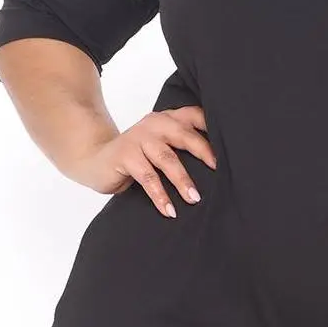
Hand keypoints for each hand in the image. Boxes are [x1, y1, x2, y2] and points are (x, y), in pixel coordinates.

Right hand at [71, 104, 214, 214]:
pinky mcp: (125, 155)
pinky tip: (169, 210)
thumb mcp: (161, 148)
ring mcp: (139, 137)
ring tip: (194, 199)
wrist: (96, 160)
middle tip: (220, 172)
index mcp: (168, 118)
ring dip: (183, 180)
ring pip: (167, 158)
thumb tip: (220, 169)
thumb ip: (182, 149)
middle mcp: (155, 123)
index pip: (195, 116)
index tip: (232, 146)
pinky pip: (147, 177)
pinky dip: (160, 195)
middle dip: (204, 153)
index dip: (213, 128)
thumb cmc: (137, 157)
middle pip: (185, 135)